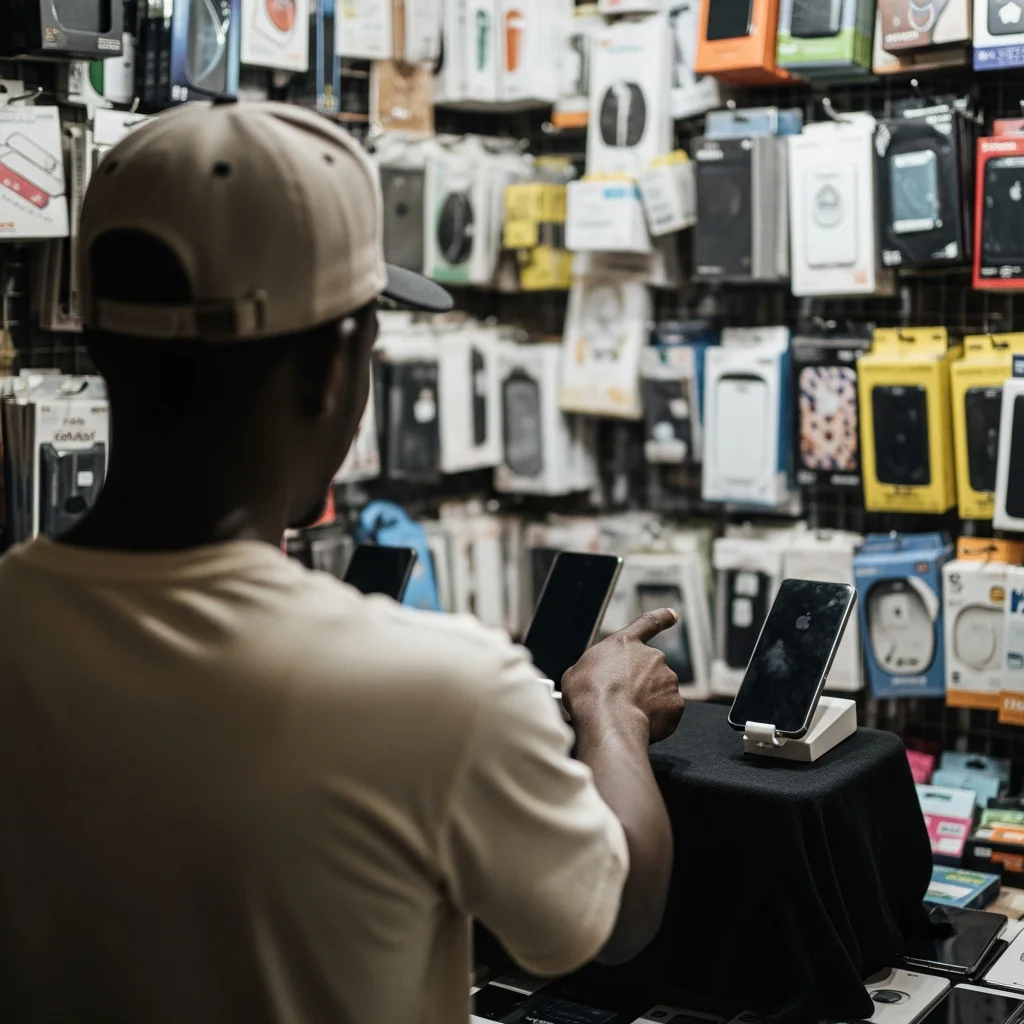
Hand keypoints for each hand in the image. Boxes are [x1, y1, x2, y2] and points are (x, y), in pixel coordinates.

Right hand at [560, 609, 684, 742]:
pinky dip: (656, 719)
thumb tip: (595, 679)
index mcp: (626, 644)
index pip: (648, 623)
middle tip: (620, 700)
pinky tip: (637, 723)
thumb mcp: (578, 672)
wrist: (608, 720)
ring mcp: (667, 680)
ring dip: (647, 701)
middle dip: (639, 684)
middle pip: (649, 669)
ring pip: (659, 691)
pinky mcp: (675, 704)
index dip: (662, 618)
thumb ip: (595, 669)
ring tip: (625, 714)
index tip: (673, 615)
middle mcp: (652, 657)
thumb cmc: (588, 695)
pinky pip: (666, 712)